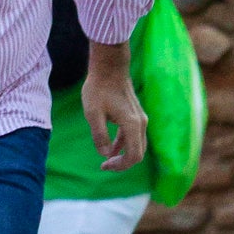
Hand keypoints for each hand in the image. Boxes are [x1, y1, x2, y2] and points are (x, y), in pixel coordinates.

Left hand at [82, 47, 148, 168]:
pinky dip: (123, 143)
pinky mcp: (135, 114)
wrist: (108, 67)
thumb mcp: (93, 113)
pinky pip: (133, 135)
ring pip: (137, 145)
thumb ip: (99, 135)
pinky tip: (110, 146)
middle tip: (104, 165)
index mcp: (132, 124)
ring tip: (106, 158)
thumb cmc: (98, 88)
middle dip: (122, 162)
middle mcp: (141, 123)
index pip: (134, 156)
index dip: (120, 166)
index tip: (104, 166)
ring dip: (123, 153)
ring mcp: (140, 118)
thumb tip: (104, 154)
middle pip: (138, 153)